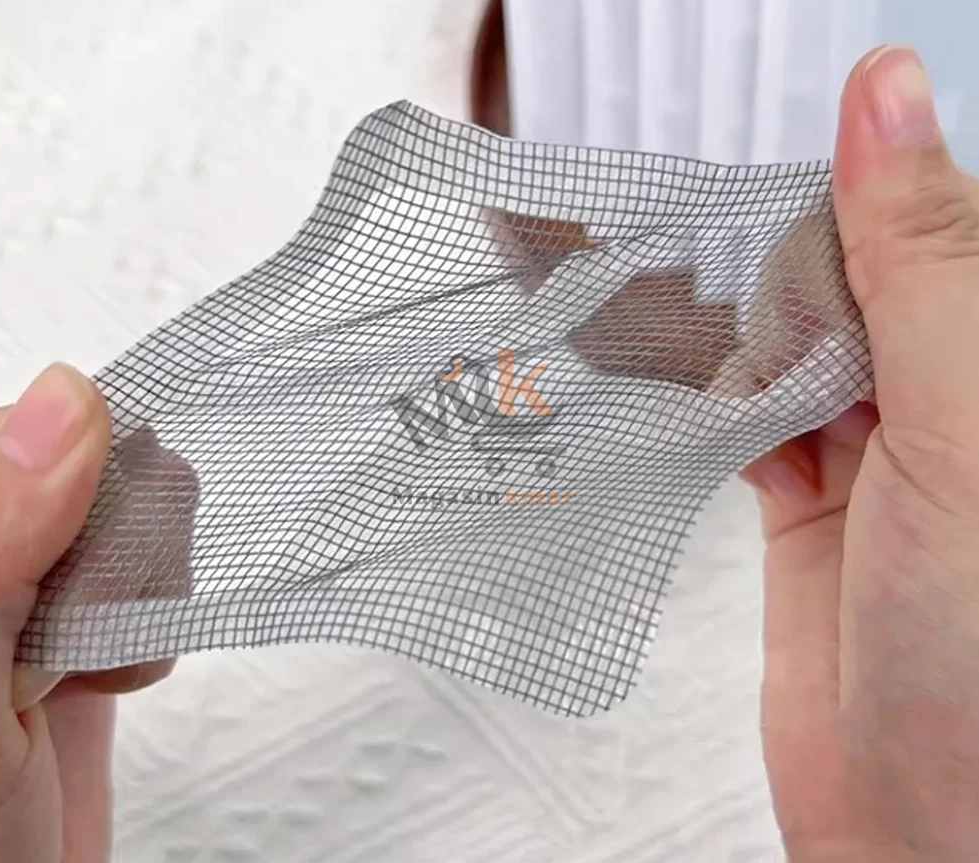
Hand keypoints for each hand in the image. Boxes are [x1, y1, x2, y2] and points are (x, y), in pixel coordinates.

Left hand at [0, 364, 172, 862]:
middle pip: (83, 470)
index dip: (67, 489)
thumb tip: (66, 405)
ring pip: (124, 516)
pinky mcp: (67, 624)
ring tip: (85, 668)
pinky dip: (151, 615)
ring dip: (134, 592)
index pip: (16, 433)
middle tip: (68, 638)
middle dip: (108, 553)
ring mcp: (22, 591)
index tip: (71, 576)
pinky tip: (108, 671)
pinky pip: (142, 569)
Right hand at [750, 46, 978, 860]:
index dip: (878, 180)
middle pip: (868, 280)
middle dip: (799, 257)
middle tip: (717, 227)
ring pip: (807, 346)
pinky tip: (703, 388)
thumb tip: (888, 99)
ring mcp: (887, 454)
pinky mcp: (813, 504)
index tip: (799, 139)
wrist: (920, 831)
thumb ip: (925, 265)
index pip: (947, 226)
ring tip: (693, 304)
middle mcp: (958, 400)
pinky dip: (724, 399)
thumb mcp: (969, 427)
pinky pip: (760, 418)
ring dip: (753, 331)